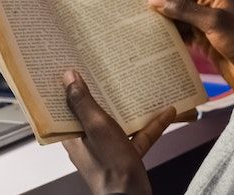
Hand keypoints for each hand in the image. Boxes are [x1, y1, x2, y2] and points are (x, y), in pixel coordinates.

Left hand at [61, 70, 175, 194]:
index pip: (66, 107)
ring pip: (118, 121)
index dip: (68, 88)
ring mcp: (109, 148)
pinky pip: (139, 135)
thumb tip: (69, 77)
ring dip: (130, 106)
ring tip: (139, 85)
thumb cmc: (110, 165)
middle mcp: (89, 141)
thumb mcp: (96, 127)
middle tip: (108, 68)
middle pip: (93, 111)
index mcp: (74, 135)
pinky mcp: (127, 155)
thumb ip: (82, 103)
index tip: (73, 67)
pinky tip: (167, 111)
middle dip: (103, 91)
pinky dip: (152, 124)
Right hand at [148, 0, 233, 92]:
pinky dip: (175, 40)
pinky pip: (186, 37)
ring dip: (168, 28)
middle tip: (140, 24)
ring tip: (146, 36)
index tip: (144, 10)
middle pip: (179, 6)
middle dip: (163, 14)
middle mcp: (210, 6)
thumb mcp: (213, 22)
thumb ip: (184, 10)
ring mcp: (208, 25)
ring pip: (181, 23)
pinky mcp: (206, 42)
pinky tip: (161, 46)